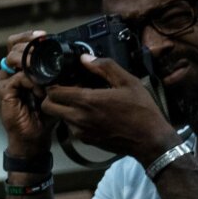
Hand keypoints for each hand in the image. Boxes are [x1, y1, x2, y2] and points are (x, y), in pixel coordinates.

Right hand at [0, 30, 55, 156]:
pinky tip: (42, 90)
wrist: (33, 138)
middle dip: (33, 47)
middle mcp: (7, 73)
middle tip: (48, 53)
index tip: (45, 36)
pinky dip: (33, 82)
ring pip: (15, 59)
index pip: (16, 43)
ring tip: (47, 75)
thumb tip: (78, 59)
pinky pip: (18, 78)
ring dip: (34, 64)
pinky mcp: (3, 92)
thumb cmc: (43, 114)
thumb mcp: (56, 88)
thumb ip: (60, 73)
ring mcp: (3, 82)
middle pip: (14, 47)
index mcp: (18, 69)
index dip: (29, 36)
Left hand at [38, 55, 179, 162]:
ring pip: (58, 117)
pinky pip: (70, 127)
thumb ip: (105, 67)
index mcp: (87, 101)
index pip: (52, 92)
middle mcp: (78, 117)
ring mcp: (79, 131)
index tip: (65, 80)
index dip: (55, 84)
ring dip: (64, 108)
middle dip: (52, 97)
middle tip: (67, 90)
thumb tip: (84, 58)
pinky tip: (92, 113)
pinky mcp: (84, 140)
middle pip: (48, 106)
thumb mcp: (128, 82)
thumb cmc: (141, 109)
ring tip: (83, 101)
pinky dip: (75, 119)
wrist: (149, 139)